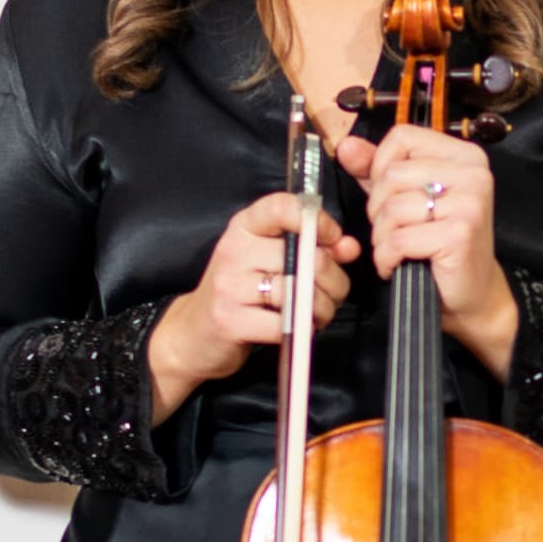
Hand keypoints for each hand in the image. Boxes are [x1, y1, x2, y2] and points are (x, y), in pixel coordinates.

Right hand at [145, 188, 359, 414]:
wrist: (193, 334)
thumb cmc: (239, 294)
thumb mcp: (269, 262)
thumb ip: (311, 250)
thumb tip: (349, 247)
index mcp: (245, 228)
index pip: (282, 206)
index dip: (318, 222)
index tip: (333, 241)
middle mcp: (234, 250)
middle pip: (305, 257)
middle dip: (333, 281)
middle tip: (331, 294)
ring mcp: (229, 285)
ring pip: (299, 291)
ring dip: (321, 308)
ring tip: (317, 314)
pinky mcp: (230, 320)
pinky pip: (285, 323)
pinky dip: (301, 329)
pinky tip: (298, 328)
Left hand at [333, 119, 512, 370]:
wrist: (473, 295)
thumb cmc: (441, 246)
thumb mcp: (408, 199)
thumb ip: (378, 170)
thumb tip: (347, 147)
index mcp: (465, 156)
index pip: (403, 137)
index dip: (381, 165)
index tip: (389, 194)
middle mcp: (473, 174)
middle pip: (392, 174)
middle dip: (379, 209)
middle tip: (394, 231)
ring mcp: (470, 203)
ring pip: (392, 207)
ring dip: (383, 236)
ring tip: (398, 249)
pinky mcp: (460, 234)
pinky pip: (399, 239)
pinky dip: (388, 258)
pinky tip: (399, 264)